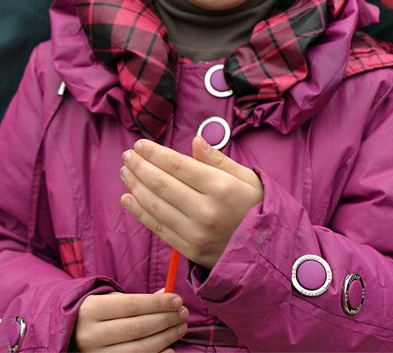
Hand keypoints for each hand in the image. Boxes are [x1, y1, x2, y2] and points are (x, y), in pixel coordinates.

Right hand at [72, 290, 187, 351]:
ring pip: (138, 349)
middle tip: (184, 314)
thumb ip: (138, 299)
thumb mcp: (110, 300)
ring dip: (165, 338)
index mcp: (92, 310)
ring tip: (180, 328)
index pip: (132, 305)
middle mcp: (90, 335)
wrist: (67, 334)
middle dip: (165, 320)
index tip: (177, 300)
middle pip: (137, 328)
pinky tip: (169, 349)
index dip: (157, 303)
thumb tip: (168, 294)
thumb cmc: (95, 313)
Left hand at [120, 136, 263, 268]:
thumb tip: (195, 141)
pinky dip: (140, 212)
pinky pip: (158, 228)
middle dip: (140, 167)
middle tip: (127, 155)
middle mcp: (206, 210)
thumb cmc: (256, 206)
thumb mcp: (245, 177)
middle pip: (163, 184)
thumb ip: (217, 160)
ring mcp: (196, 232)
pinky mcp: (189, 249)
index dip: (155, 153)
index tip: (140, 144)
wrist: (267, 251)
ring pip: (156, 205)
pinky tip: (128, 198)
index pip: (178, 165)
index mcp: (221, 187)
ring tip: (125, 172)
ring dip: (136, 186)